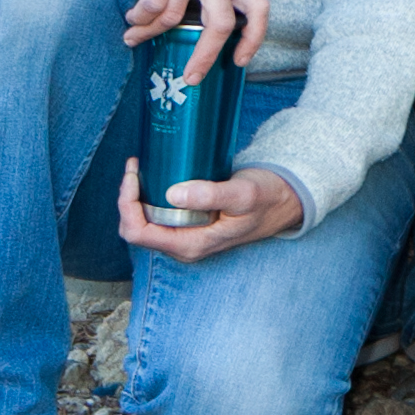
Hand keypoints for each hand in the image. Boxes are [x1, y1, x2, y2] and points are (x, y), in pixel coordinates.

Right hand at [117, 0, 267, 90]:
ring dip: (150, 33)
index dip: (256, 37)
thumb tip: (187, 27)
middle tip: (188, 77)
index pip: (258, 6)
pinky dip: (141, 17)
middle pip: (222, 23)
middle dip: (205, 56)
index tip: (241, 60)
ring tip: (134, 34)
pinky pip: (153, 3)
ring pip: (174, 17)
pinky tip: (133, 16)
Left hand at [118, 158, 304, 263]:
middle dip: (128, 199)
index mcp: (191, 245)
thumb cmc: (267, 198)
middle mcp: (184, 246)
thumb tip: (173, 193)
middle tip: (135, 167)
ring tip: (141, 169)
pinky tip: (156, 178)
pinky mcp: (190, 227)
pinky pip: (158, 217)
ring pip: (145, 222)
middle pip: (136, 228)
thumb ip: (209, 195)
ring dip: (137, 198)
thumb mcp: (242, 194)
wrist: (287, 202)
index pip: (139, 232)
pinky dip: (150, 198)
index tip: (133, 176)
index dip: (128, 205)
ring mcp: (186, 238)